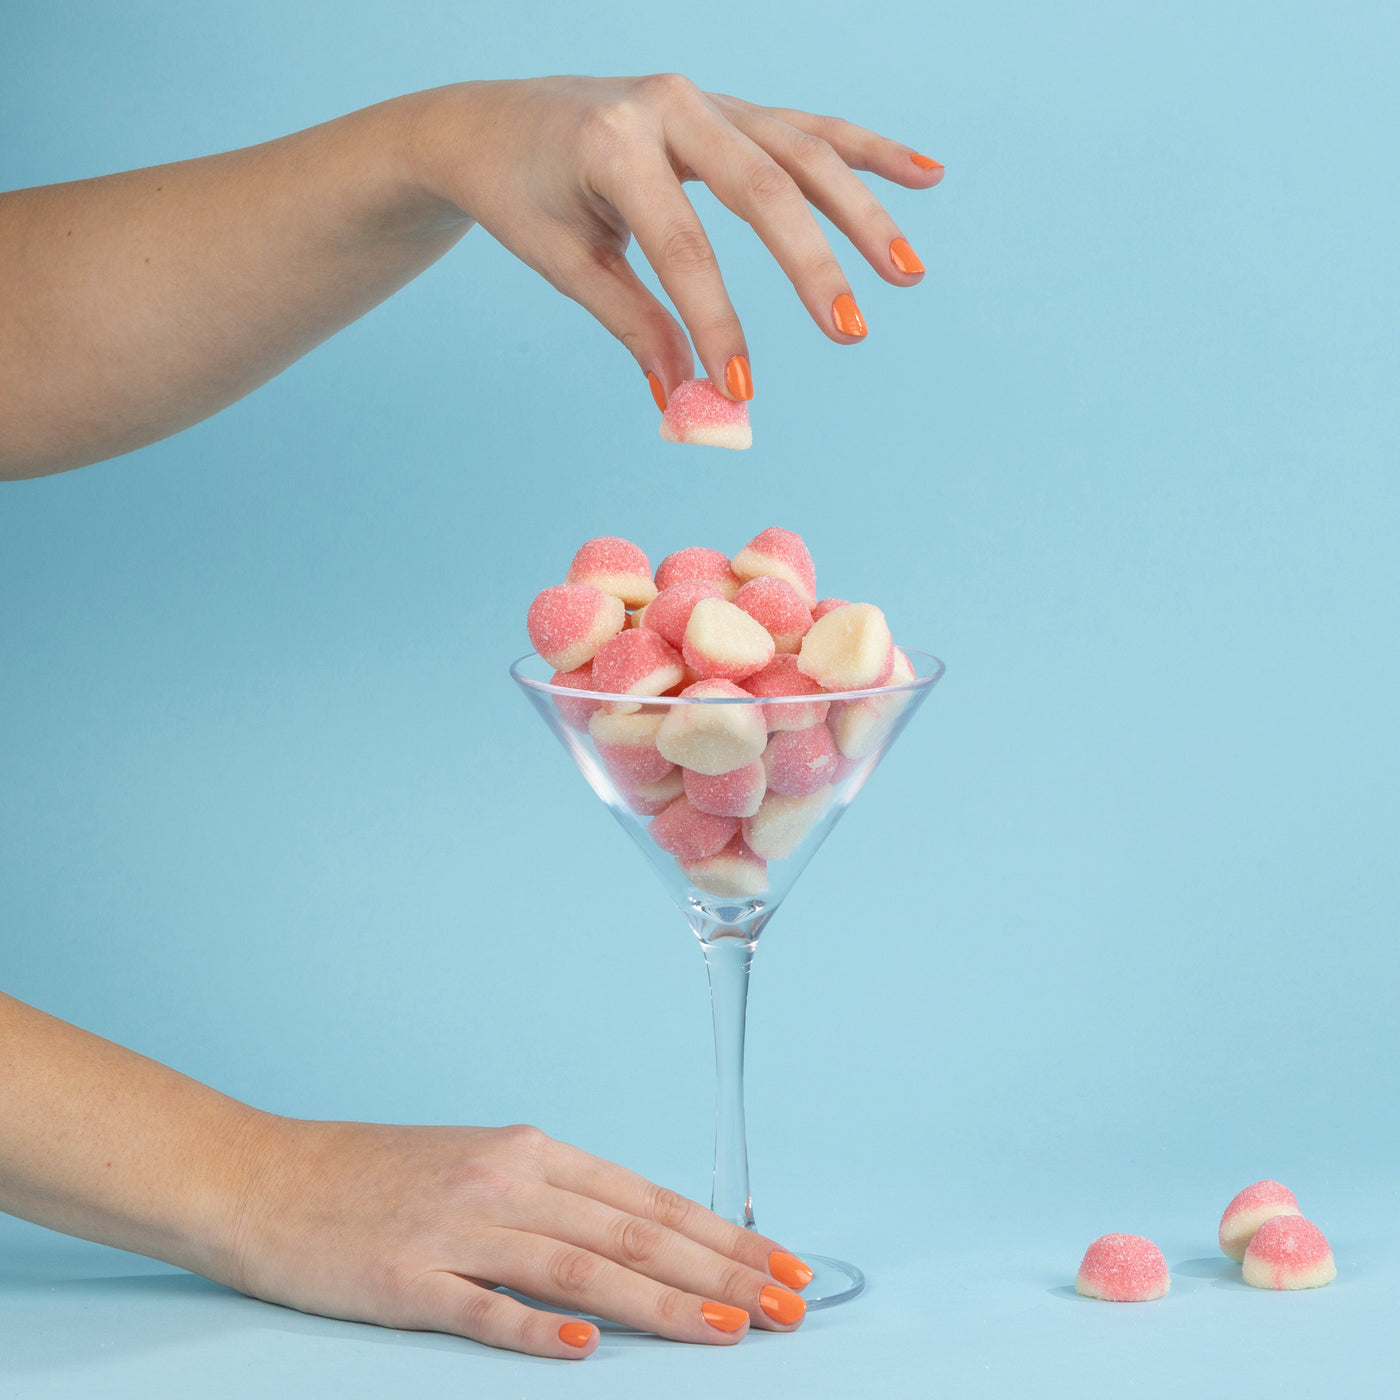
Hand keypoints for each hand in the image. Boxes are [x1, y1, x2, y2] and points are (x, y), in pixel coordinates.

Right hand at [227, 1117, 811, 1357]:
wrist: (268, 1177)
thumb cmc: (379, 1177)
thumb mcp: (480, 1166)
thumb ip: (555, 1199)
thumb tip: (637, 1240)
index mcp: (531, 1154)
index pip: (649, 1200)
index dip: (723, 1236)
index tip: (783, 1265)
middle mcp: (507, 1182)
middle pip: (633, 1232)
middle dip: (721, 1271)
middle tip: (788, 1305)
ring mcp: (458, 1230)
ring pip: (580, 1267)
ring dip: (661, 1301)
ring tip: (728, 1328)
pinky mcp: (407, 1280)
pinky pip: (483, 1306)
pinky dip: (536, 1328)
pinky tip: (587, 1348)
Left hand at [406, 74, 942, 404]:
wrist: (497, 122)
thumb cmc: (526, 194)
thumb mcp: (566, 262)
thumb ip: (633, 323)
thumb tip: (687, 397)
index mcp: (615, 142)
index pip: (683, 246)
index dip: (715, 321)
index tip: (740, 388)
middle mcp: (670, 104)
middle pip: (763, 187)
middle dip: (813, 264)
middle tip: (850, 332)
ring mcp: (706, 100)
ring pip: (801, 153)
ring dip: (862, 211)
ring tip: (907, 273)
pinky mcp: (727, 110)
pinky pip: (807, 128)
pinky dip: (865, 152)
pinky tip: (924, 174)